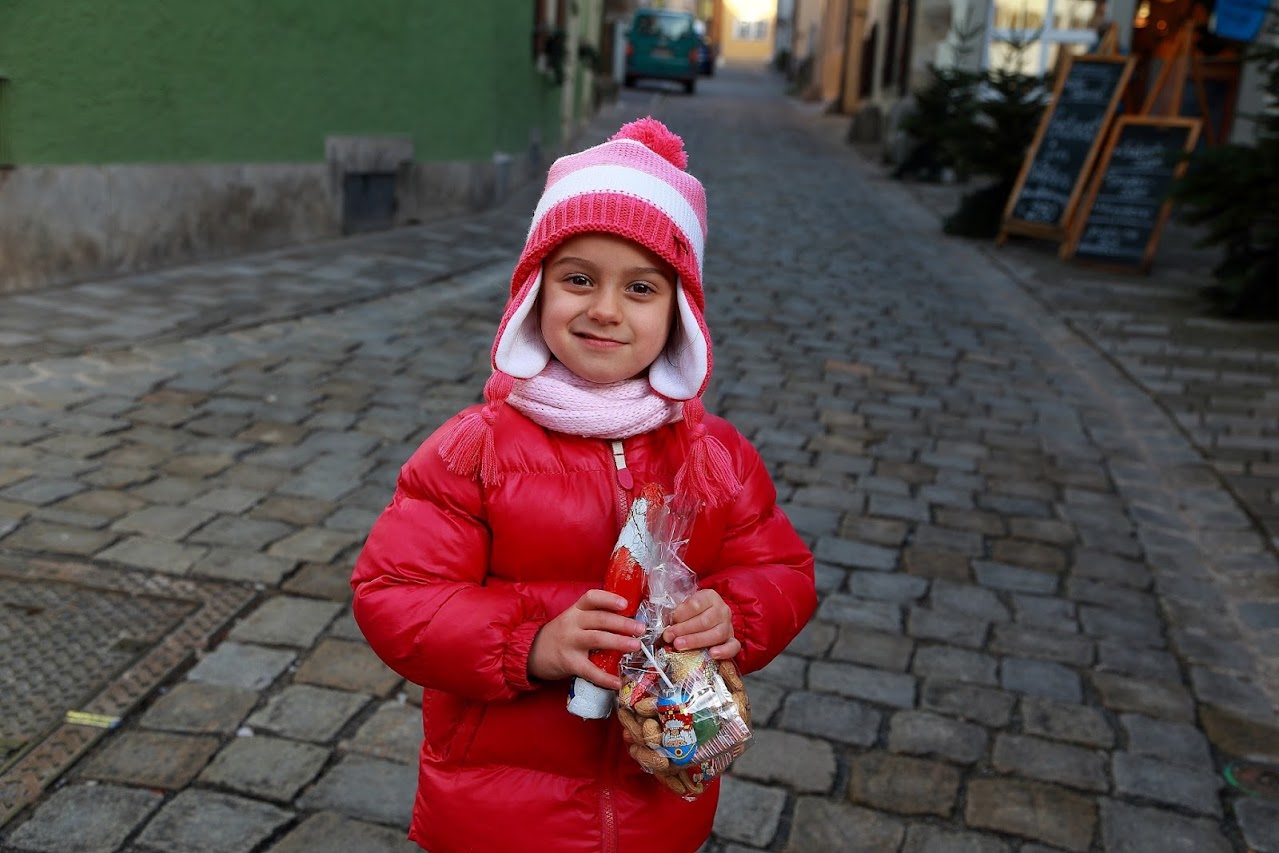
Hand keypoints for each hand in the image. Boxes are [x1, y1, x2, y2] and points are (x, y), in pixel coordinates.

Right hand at [528, 589, 644, 687]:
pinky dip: (605, 677)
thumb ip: (593, 618)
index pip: (591, 598)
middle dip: (623, 623)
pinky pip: (589, 670)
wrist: (532, 652)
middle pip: (600, 619)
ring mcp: (570, 642)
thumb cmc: (561, 635)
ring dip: (619, 642)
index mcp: (576, 610)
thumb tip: (628, 623)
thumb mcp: (573, 620)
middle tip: (641, 629)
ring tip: (636, 646)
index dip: (609, 599)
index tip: (625, 604)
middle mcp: (572, 623)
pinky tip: (617, 682)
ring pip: (597, 639)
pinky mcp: (568, 662)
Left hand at [662, 589, 739, 660]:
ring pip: (716, 634)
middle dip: (684, 629)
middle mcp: (722, 610)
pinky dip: (724, 651)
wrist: (711, 616)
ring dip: (696, 641)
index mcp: (709, 597)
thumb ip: (677, 613)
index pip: (696, 604)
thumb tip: (665, 624)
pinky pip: (733, 646)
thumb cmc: (693, 612)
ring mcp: (728, 626)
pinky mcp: (732, 640)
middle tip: (669, 636)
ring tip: (680, 645)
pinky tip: (712, 654)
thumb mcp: (685, 606)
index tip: (671, 621)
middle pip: (704, 621)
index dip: (682, 613)